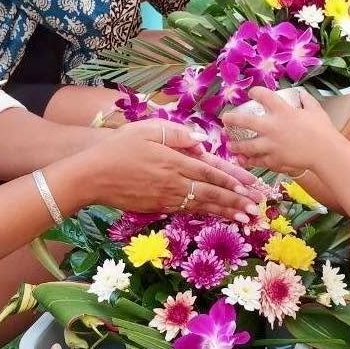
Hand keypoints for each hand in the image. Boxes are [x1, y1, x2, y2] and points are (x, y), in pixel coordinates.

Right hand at [89, 120, 263, 221]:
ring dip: (226, 212)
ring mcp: (166, 198)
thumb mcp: (148, 130)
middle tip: (257, 207)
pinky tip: (217, 216)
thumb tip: (203, 141)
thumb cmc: (119, 147)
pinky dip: (206, 214)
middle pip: (212, 192)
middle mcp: (174, 182)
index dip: (232, 179)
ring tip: (245, 218)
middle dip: (237, 200)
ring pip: (202, 205)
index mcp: (175, 160)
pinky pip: (187, 210)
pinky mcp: (158, 206)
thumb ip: (177, 134)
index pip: (210, 171)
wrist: (92, 176)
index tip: (250, 185)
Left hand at [223, 87, 337, 175]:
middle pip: (245, 122)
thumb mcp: (315, 109)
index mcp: (282, 111)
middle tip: (225, 119)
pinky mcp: (274, 159)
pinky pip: (257, 160)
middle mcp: (272, 126)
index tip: (252, 92)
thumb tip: (301, 94)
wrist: (326, 152)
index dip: (255, 92)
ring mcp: (271, 144)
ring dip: (236, 145)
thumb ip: (306, 100)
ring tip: (230, 144)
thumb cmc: (323, 129)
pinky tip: (243, 160)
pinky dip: (249, 161)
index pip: (263, 96)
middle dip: (232, 119)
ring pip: (247, 145)